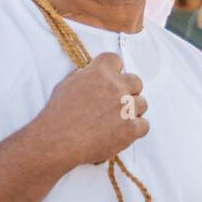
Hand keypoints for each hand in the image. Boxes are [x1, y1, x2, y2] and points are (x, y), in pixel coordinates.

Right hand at [36, 52, 147, 166]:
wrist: (57, 141)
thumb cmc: (57, 115)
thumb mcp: (64, 86)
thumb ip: (82, 77)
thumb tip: (89, 74)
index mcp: (98, 72)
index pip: (116, 60)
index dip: (113, 69)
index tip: (110, 78)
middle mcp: (115, 86)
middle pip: (136, 81)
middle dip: (128, 90)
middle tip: (115, 102)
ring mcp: (125, 108)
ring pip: (142, 103)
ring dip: (131, 110)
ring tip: (114, 120)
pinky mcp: (131, 129)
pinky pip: (144, 125)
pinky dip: (134, 129)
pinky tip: (119, 132)